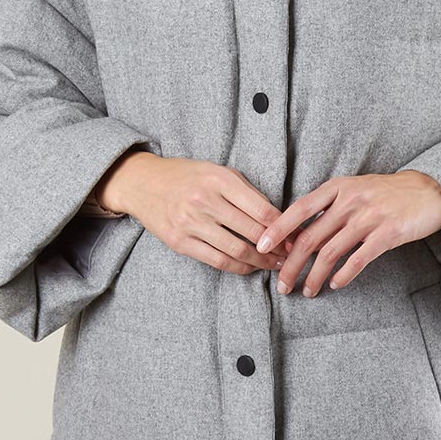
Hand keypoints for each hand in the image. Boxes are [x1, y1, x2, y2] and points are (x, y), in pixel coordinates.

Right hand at [99, 150, 296, 275]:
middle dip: (277, 247)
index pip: (261, 209)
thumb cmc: (187, 176)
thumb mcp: (218, 172)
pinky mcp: (180, 242)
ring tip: (275, 265)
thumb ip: (246, 192)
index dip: (283, 227)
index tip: (297, 236)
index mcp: (220, 180)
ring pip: (236, 250)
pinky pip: (216, 260)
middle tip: (292, 254)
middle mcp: (205, 201)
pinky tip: (250, 267)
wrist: (143, 183)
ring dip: (261, 262)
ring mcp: (190, 223)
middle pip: (252, 231)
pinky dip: (238, 267)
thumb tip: (278, 217)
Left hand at [257, 170, 440, 296]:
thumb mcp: (354, 189)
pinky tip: (335, 285)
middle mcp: (350, 201)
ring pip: (330, 253)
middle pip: (310, 238)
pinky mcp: (388, 234)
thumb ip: (328, 208)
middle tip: (282, 285)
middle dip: (291, 265)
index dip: (277, 230)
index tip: (261, 248)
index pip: (299, 210)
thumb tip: (297, 234)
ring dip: (315, 276)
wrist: (429, 189)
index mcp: (337, 188)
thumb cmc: (386, 192)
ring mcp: (369, 217)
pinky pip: (358, 259)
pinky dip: (343, 275)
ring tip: (307, 291)